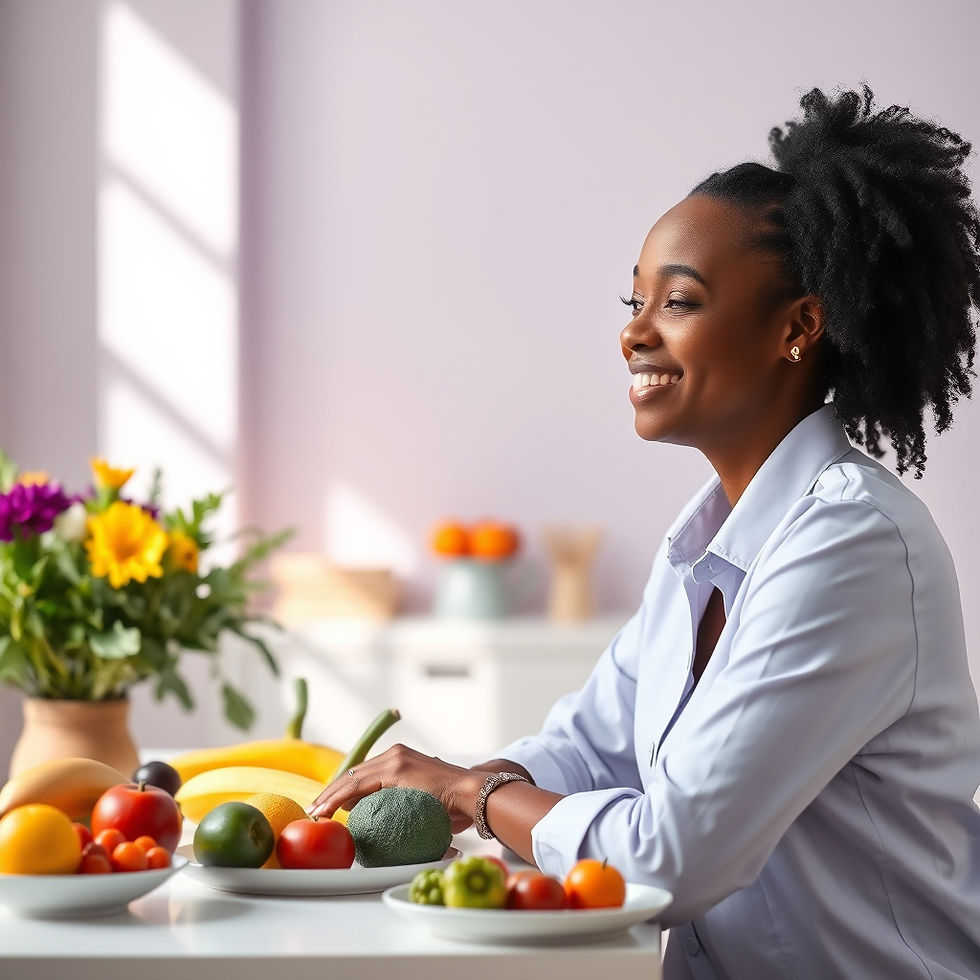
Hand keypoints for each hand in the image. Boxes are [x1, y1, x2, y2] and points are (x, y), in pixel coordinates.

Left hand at [307, 743, 486, 833]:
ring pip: (352, 778)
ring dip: (331, 796)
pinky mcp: (395, 770)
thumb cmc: (453, 804)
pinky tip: (328, 810)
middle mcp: (395, 754)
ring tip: (317, 811)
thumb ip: (402, 800)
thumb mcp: (421, 799)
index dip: (343, 788)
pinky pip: (358, 786)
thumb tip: (388, 816)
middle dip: (331, 792)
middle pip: (354, 773)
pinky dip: (339, 799)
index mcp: (400, 758)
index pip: (364, 773)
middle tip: (315, 809)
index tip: (327, 804)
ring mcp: (394, 760)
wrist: (472, 794)